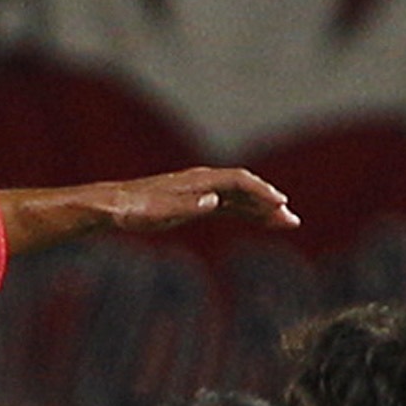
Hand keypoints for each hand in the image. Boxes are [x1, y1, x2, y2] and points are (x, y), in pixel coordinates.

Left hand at [106, 166, 298, 232]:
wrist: (113, 206)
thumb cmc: (134, 209)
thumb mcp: (159, 211)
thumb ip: (188, 205)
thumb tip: (215, 202)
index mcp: (198, 181)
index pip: (239, 182)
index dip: (261, 193)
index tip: (280, 205)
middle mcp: (203, 183)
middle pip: (245, 190)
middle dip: (269, 204)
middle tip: (292, 221)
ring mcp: (200, 192)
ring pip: (239, 199)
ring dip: (261, 210)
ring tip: (284, 223)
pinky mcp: (195, 203)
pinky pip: (227, 207)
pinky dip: (245, 213)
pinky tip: (257, 221)